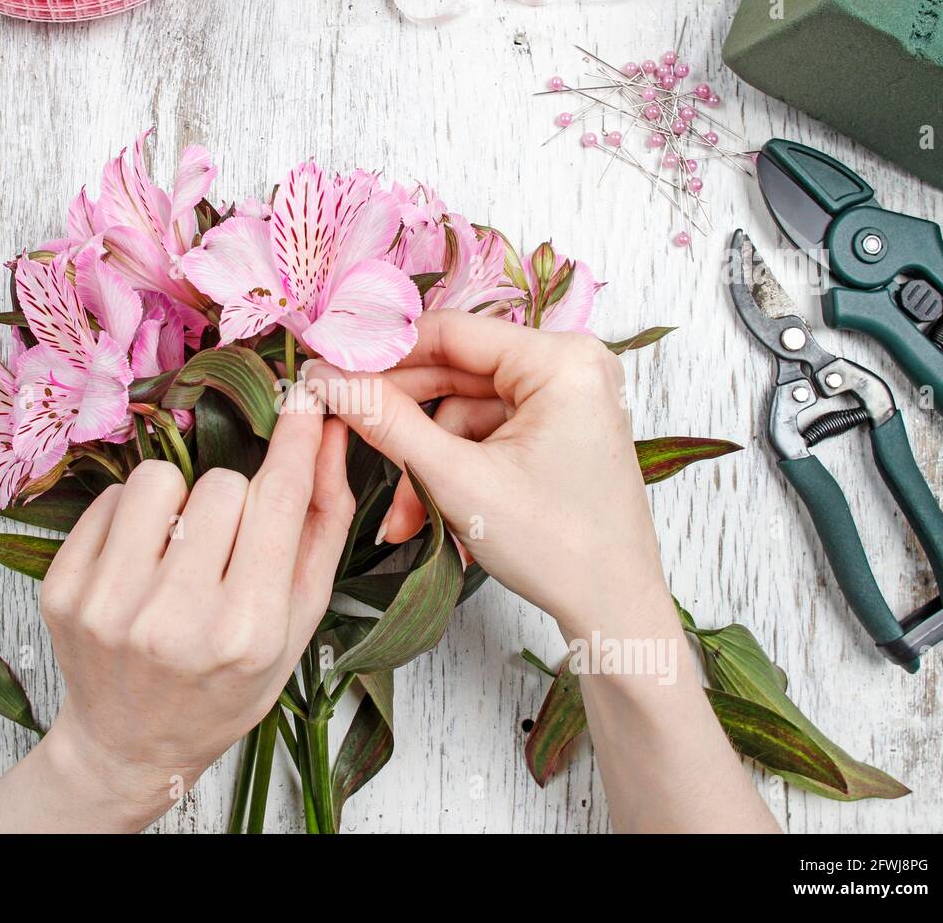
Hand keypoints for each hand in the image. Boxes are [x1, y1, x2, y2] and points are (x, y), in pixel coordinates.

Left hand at [35, 386, 352, 828]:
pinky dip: (133, 519)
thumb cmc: (228, 684)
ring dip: (180, 500)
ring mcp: (110, 605)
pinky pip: (110, 499)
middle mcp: (175, 618)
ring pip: (159, 479)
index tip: (307, 395)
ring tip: (179, 549)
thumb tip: (330, 436)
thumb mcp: (296, 624)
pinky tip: (140, 563)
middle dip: (235, 502)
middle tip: (227, 548)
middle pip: (223, 484)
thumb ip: (321, 528)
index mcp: (246, 629)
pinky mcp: (63, 591)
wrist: (133, 744)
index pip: (278, 500)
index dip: (298, 439)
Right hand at [304, 310, 669, 638]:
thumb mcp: (457, 481)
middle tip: (351, 439)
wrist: (613, 610)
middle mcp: (571, 365)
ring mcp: (568, 397)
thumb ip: (386, 422)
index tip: (330, 370)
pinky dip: (457, 469)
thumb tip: (328, 379)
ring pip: (465, 411)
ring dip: (428, 461)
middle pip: (456, 372)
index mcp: (561, 360)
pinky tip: (438, 512)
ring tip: (408, 517)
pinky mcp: (560, 428)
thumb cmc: (559, 548)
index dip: (381, 353)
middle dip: (406, 425)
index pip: (449, 333)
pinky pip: (488, 433)